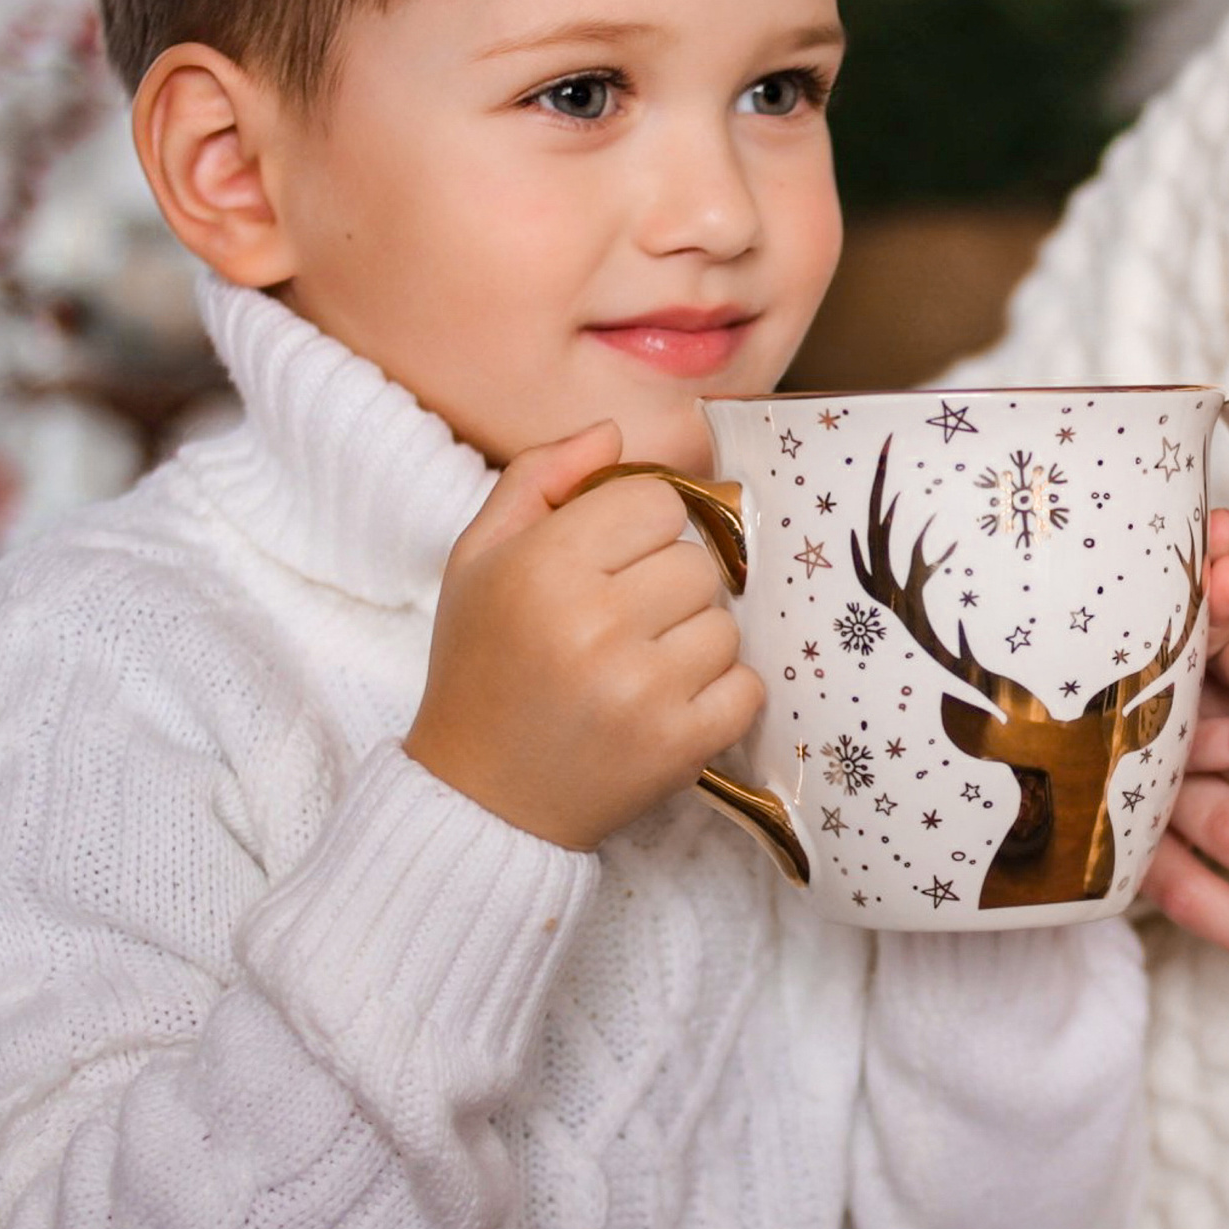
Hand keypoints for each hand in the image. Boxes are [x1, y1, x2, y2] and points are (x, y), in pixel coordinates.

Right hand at [406, 421, 762, 848]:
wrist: (481, 797)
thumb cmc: (482, 667)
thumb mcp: (480, 558)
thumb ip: (540, 478)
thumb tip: (614, 431)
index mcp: (543, 566)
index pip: (658, 500)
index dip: (639, 529)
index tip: (608, 565)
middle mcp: (594, 623)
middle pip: (698, 561)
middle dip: (668, 586)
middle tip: (620, 624)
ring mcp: (642, 689)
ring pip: (726, 623)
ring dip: (694, 642)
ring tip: (638, 668)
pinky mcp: (679, 746)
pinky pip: (748, 687)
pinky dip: (720, 696)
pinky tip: (667, 704)